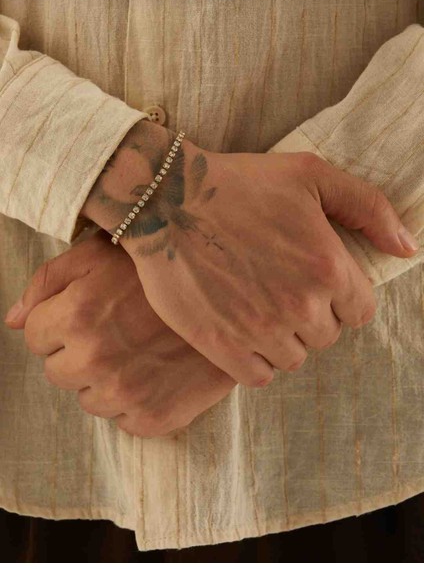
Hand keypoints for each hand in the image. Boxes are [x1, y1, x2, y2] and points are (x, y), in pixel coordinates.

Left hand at [5, 233, 234, 436]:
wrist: (235, 298)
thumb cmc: (165, 271)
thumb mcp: (102, 252)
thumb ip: (49, 280)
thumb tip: (13, 320)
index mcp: (78, 314)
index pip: (34, 337)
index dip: (59, 322)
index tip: (90, 312)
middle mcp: (96, 359)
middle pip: (56, 372)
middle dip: (77, 351)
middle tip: (119, 329)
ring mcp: (126, 394)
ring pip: (88, 399)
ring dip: (105, 378)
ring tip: (140, 348)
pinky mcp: (154, 419)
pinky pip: (122, 420)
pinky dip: (134, 400)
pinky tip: (157, 370)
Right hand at [81, 120, 418, 387]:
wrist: (168, 201)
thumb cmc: (239, 183)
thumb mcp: (311, 175)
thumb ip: (369, 207)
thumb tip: (408, 248)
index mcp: (327, 267)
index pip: (360, 312)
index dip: (341, 298)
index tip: (316, 283)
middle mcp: (300, 306)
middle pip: (327, 336)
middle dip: (312, 316)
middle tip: (281, 288)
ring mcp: (260, 330)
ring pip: (294, 358)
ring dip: (284, 339)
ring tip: (261, 308)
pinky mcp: (222, 345)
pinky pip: (259, 375)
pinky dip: (257, 360)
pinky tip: (244, 332)